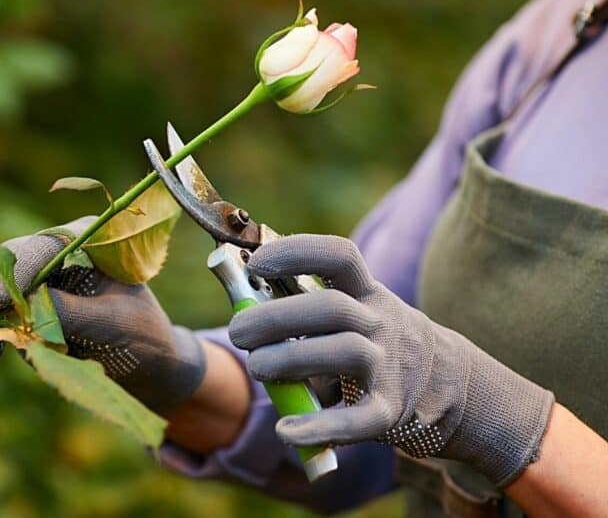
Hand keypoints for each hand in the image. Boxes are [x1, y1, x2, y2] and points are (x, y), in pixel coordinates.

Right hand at [0, 217, 205, 413]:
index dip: (14, 273)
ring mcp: (43, 281)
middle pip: (9, 264)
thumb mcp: (111, 324)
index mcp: (88, 242)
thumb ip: (70, 312)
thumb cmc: (143, 337)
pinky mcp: (33, 308)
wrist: (151, 365)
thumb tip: (25, 304)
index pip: (41, 248)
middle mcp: (60, 254)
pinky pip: (4, 318)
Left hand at [229, 234, 553, 485]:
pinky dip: (321, 426)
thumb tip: (237, 289)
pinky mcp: (391, 409)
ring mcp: (390, 364)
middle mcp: (381, 321)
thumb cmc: (369, 341)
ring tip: (256, 367)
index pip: (339, 256)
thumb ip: (302, 304)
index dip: (298, 252)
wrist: (444, 384)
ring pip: (346, 352)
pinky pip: (359, 419)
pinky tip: (285, 430)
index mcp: (365, 291)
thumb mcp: (348, 312)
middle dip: (278, 316)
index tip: (257, 262)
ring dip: (293, 357)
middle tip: (237, 331)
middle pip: (332, 307)